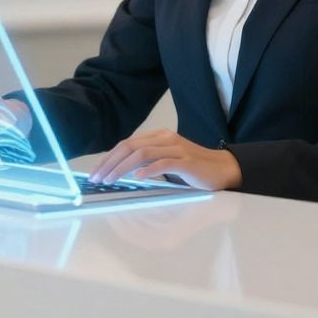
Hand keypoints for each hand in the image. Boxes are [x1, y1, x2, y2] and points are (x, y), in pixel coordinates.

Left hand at [86, 129, 241, 190]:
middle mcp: (165, 138)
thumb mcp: (165, 162)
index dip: (108, 157)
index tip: (95, 171)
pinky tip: (138, 179)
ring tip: (111, 180)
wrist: (222, 169)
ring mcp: (176, 148)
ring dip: (122, 168)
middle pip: (130, 146)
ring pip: (142, 154)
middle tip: (97, 178)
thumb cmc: (192, 169)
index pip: (126, 144)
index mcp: (158, 137)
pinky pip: (163, 163)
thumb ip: (146, 162)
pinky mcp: (186, 161)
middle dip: (110, 162)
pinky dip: (148, 170)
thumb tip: (121, 171)